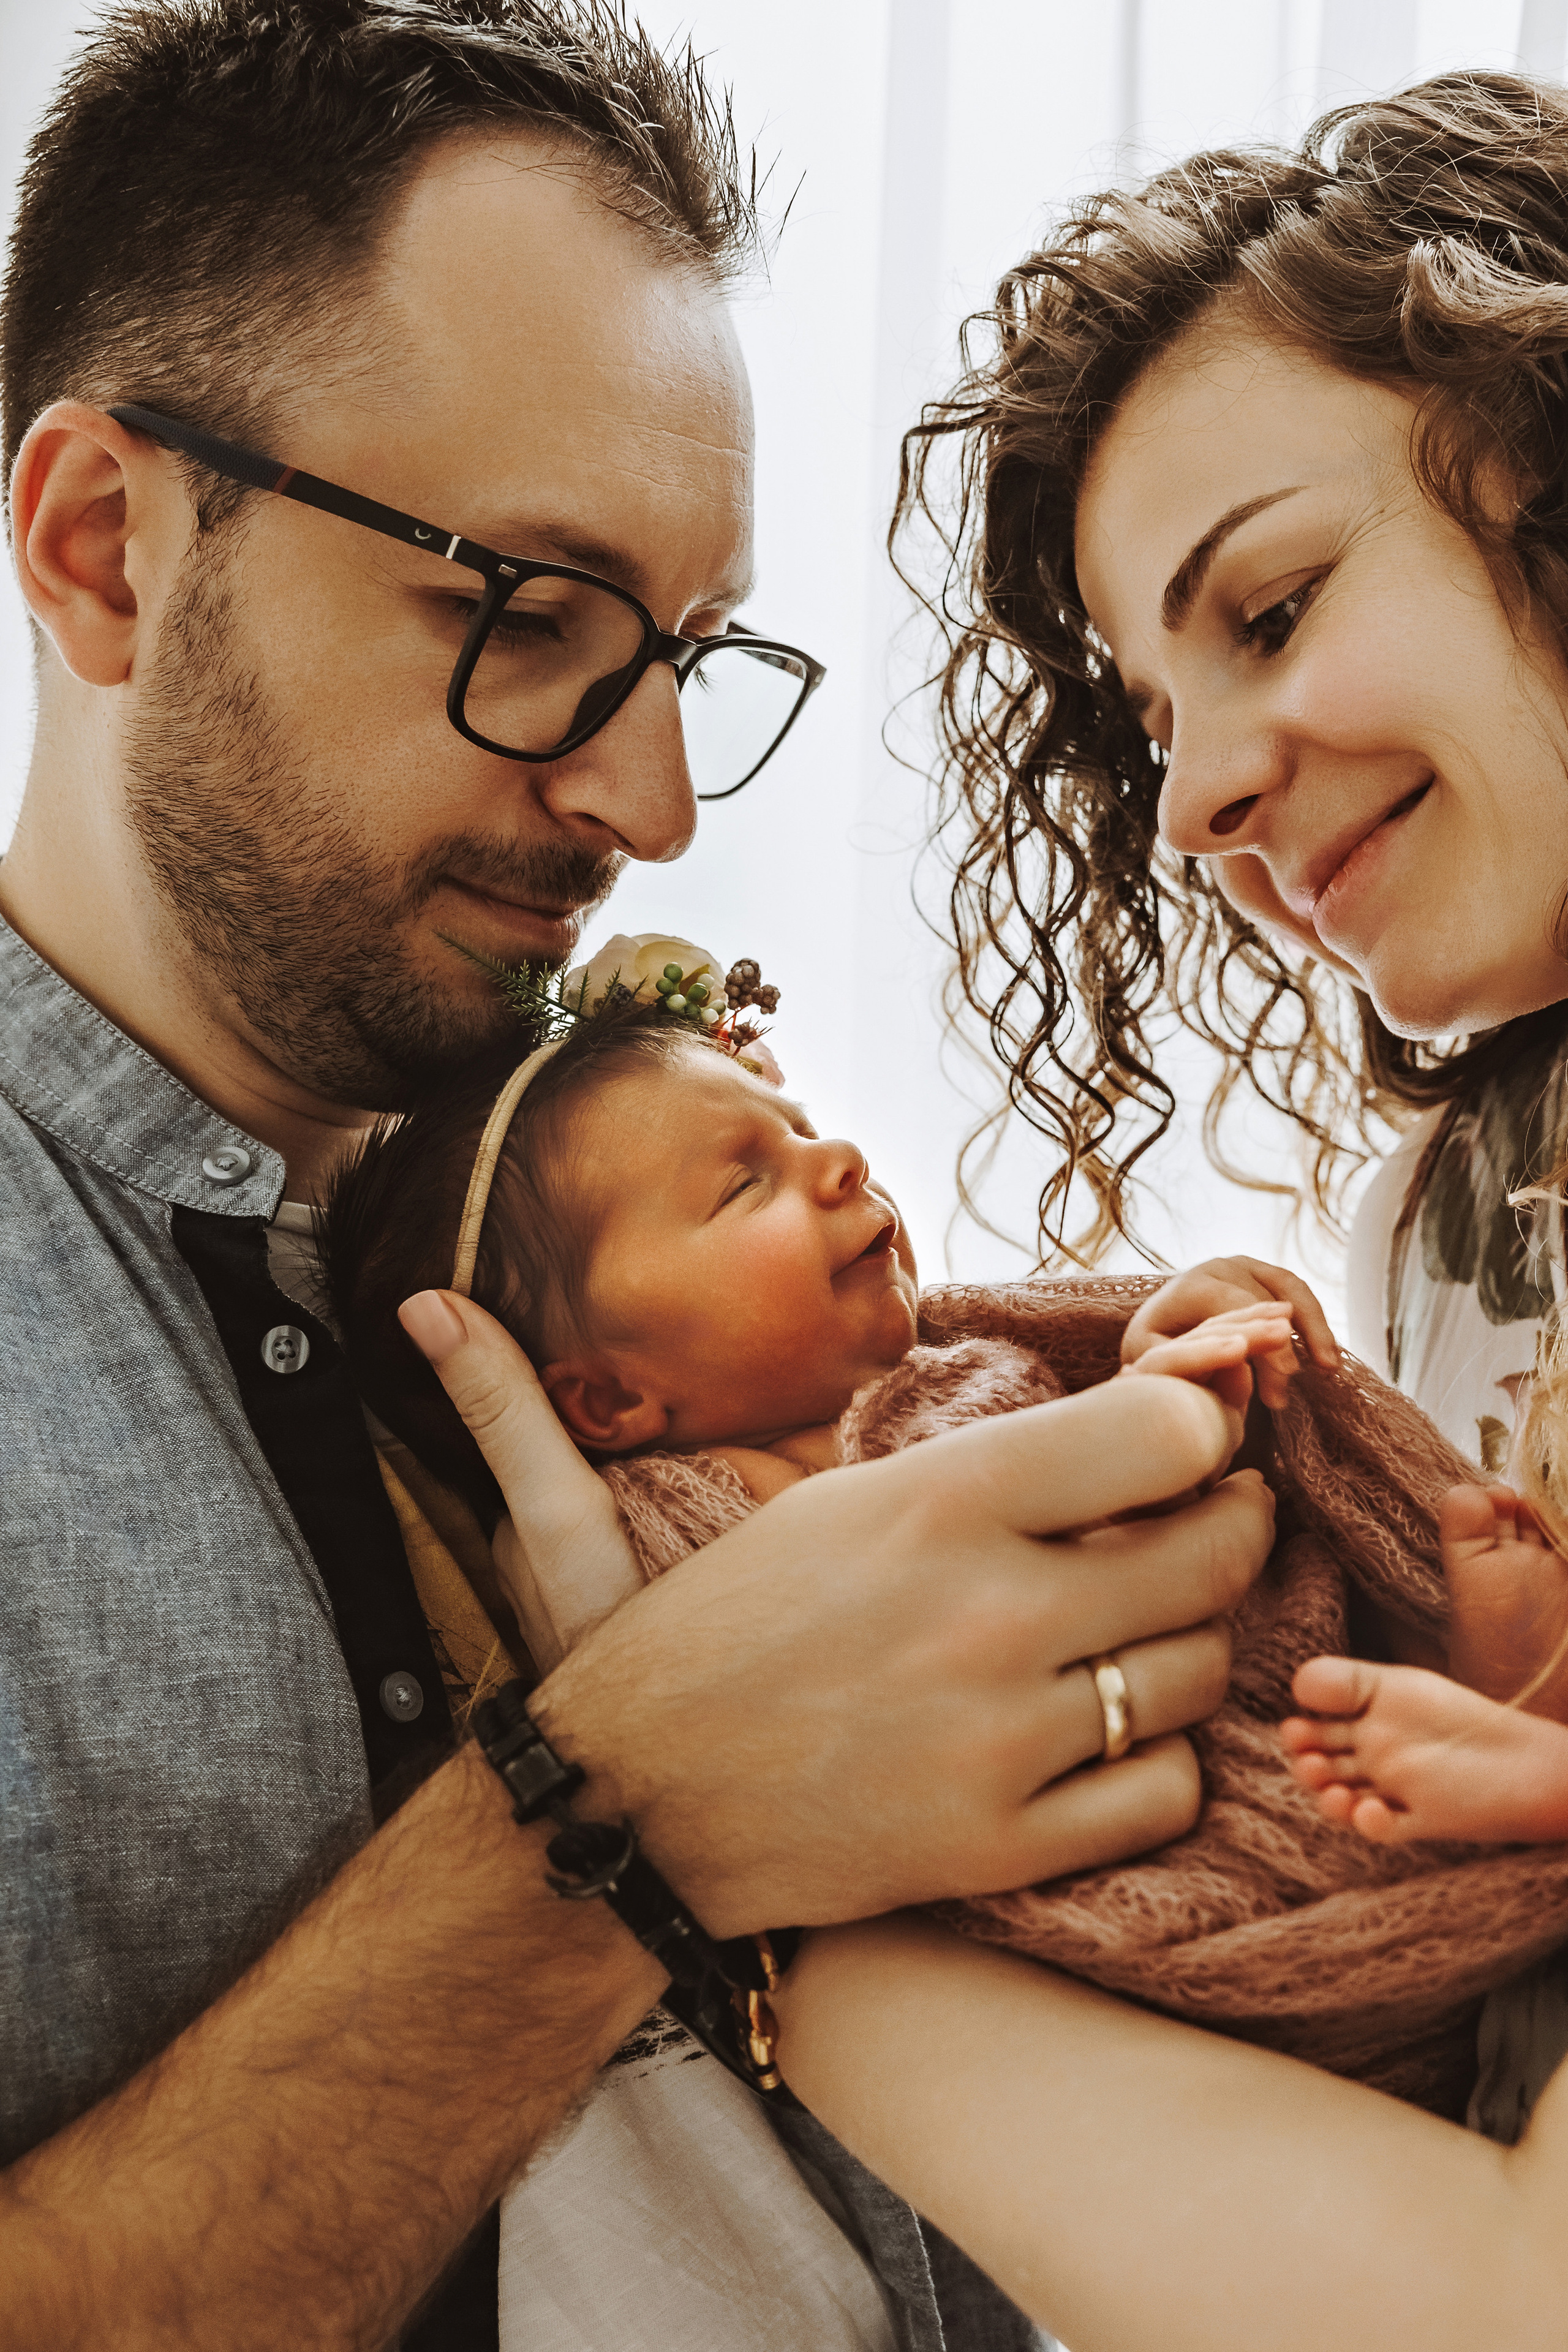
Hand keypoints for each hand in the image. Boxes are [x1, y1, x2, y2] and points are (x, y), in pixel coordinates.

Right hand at [408, 1297, 1273, 1935]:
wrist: (620, 1825)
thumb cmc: (668, 1644)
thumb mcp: (670, 1499)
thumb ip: (581, 1407)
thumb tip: (423, 1307)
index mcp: (929, 1501)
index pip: (1162, 1434)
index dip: (1199, 1428)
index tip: (1182, 1437)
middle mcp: (988, 1611)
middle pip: (1214, 1552)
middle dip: (1228, 1528)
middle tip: (1200, 1525)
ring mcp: (1006, 1738)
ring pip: (1197, 1675)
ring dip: (1184, 1649)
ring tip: (1136, 1633)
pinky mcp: (1005, 1848)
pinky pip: (1161, 1794)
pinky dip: (1151, 1768)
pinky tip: (1099, 1740)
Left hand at [1122, 1257, 1338, 1409]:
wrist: (1163, 1322)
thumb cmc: (1157, 1345)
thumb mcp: (1149, 1353)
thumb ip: (1179, 1358)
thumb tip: (1227, 1367)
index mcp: (1191, 1285)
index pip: (1233, 1307)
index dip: (1262, 1341)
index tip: (1284, 1377)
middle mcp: (1222, 1268)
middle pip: (1263, 1301)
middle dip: (1282, 1345)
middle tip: (1293, 1383)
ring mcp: (1249, 1267)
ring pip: (1291, 1291)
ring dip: (1314, 1329)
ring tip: (1329, 1367)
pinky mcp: (1268, 1276)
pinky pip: (1300, 1296)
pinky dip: (1316, 1325)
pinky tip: (1328, 1357)